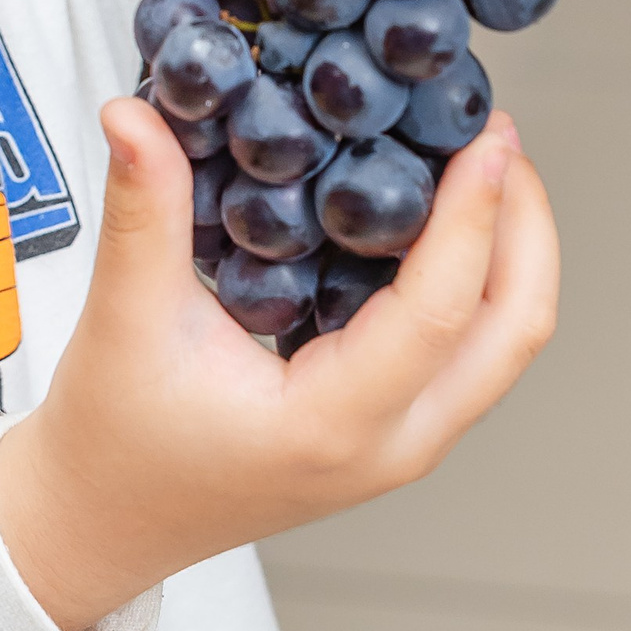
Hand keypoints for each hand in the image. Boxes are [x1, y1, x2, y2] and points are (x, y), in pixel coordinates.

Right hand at [0, 97, 558, 630]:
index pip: (440, 311)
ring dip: (509, 253)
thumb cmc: (113, 438)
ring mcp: (402, 446)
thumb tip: (134, 111)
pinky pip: (469, 354)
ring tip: (477, 165)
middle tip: (495, 137)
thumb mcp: (124, 317)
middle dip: (524, 227)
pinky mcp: (394, 433)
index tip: (485, 137)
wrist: (105, 519)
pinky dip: (476, 282)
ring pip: (503, 348)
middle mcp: (390, 445)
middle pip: (514, 333)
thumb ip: (141, 209)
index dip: (473, 215)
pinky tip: (436, 218)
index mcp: (332, 424)